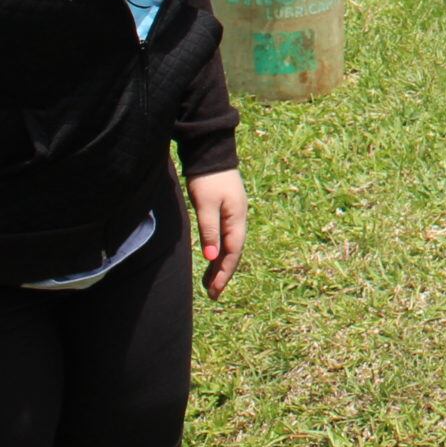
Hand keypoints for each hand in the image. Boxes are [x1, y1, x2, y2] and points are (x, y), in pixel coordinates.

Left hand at [187, 168, 248, 298]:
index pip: (232, 252)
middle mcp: (239, 219)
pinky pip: (226, 238)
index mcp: (237, 218)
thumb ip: (209, 231)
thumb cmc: (207, 179)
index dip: (224, 273)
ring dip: (221, 264)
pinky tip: (213, 258)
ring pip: (230, 246)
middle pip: (233, 252)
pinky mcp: (227, 211)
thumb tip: (212, 257)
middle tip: (212, 293)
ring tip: (210, 282)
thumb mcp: (206, 205)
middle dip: (223, 273)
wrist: (211, 153)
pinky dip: (220, 252)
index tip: (215, 291)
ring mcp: (235, 215)